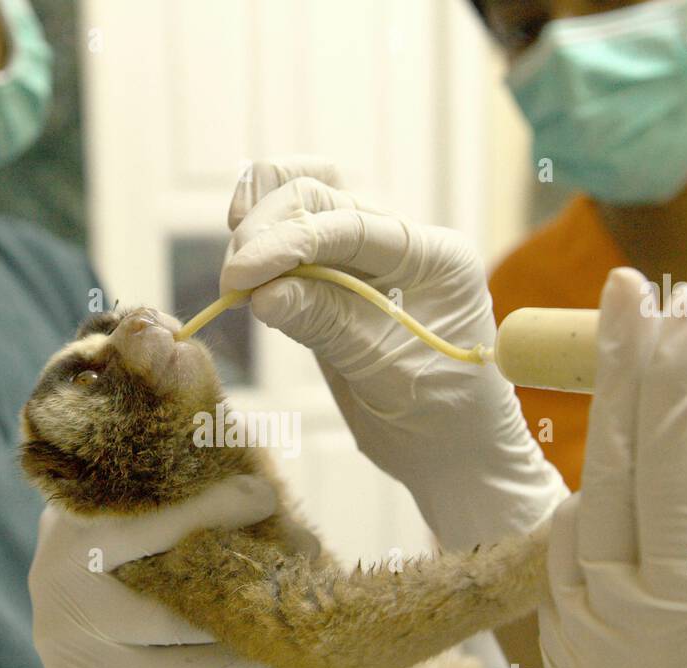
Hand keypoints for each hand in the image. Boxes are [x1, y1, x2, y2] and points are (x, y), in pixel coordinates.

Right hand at [27, 475, 275, 667]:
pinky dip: (229, 662)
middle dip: (225, 528)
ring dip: (239, 609)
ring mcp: (70, 624)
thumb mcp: (135, 554)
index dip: (205, 490)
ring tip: (288, 600)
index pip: (137, 490)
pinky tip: (267, 656)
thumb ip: (176, 520)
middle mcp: (62, 561)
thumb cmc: (127, 609)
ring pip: (172, 615)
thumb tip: (268, 497)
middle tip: (298, 540)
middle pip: (153, 535)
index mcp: (73, 516)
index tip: (263, 492)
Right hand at [221, 157, 564, 548]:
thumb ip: (329, 325)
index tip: (241, 274)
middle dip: (269, 229)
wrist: (453, 453)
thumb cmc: (441, 419)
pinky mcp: (335, 276)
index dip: (291, 241)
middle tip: (233, 285)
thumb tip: (262, 294)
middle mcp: (402, 240)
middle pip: (321, 195)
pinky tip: (245, 266)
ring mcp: (367, 253)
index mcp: (435, 255)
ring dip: (260, 223)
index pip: (353, 225)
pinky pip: (294, 237)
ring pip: (304, 198)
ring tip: (237, 276)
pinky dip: (262, 240)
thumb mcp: (388, 375)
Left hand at [539, 268, 686, 667]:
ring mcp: (579, 657)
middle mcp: (604, 640)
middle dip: (619, 385)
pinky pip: (569, 567)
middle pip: (601, 482)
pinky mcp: (572, 666)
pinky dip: (595, 514)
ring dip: (606, 450)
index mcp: (672, 621)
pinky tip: (621, 469)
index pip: (658, 473)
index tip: (673, 309)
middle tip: (627, 302)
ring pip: (576, 521)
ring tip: (642, 377)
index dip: (666, 384)